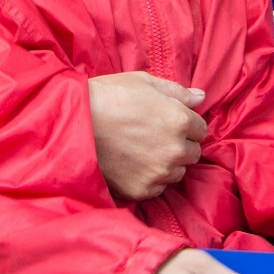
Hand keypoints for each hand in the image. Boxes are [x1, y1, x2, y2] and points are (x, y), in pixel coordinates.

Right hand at [90, 72, 206, 200]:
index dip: (185, 124)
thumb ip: (177, 91)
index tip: (167, 122)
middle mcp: (175, 150)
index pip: (200, 128)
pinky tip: (132, 164)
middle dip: (179, 145)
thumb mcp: (144, 82)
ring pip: (176, 173)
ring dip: (166, 164)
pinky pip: (157, 188)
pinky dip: (149, 179)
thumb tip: (201, 97)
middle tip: (153, 136)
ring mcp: (158, 173)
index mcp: (180, 120)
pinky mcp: (141, 190)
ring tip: (141, 151)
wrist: (73, 123)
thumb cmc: (108, 96)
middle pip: (192, 153)